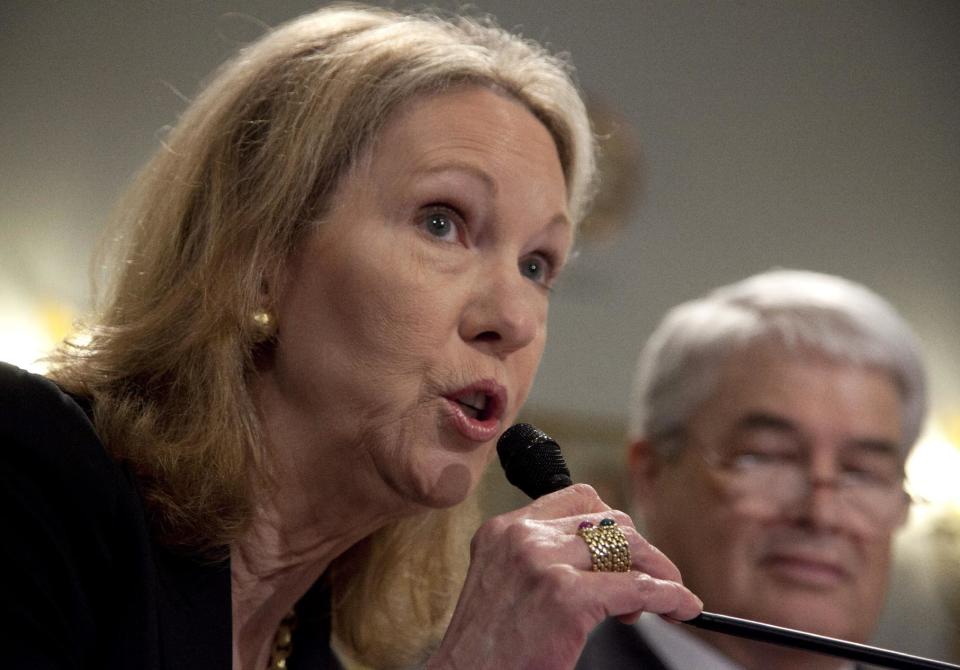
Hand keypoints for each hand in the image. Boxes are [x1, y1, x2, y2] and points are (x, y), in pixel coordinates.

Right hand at [426, 484, 702, 669]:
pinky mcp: (565, 597)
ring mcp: (543, 562)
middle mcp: (522, 536)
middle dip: (639, 552)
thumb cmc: (487, 650)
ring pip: (627, 545)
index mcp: (504, 529)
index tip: (624, 553)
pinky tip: (680, 607)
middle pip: (609, 521)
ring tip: (663, 598)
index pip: (578, 499)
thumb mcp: (503, 584)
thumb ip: (542, 560)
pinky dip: (669, 595)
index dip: (612, 524)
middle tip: (647, 586)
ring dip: (657, 570)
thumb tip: (607, 558)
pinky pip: (637, 587)